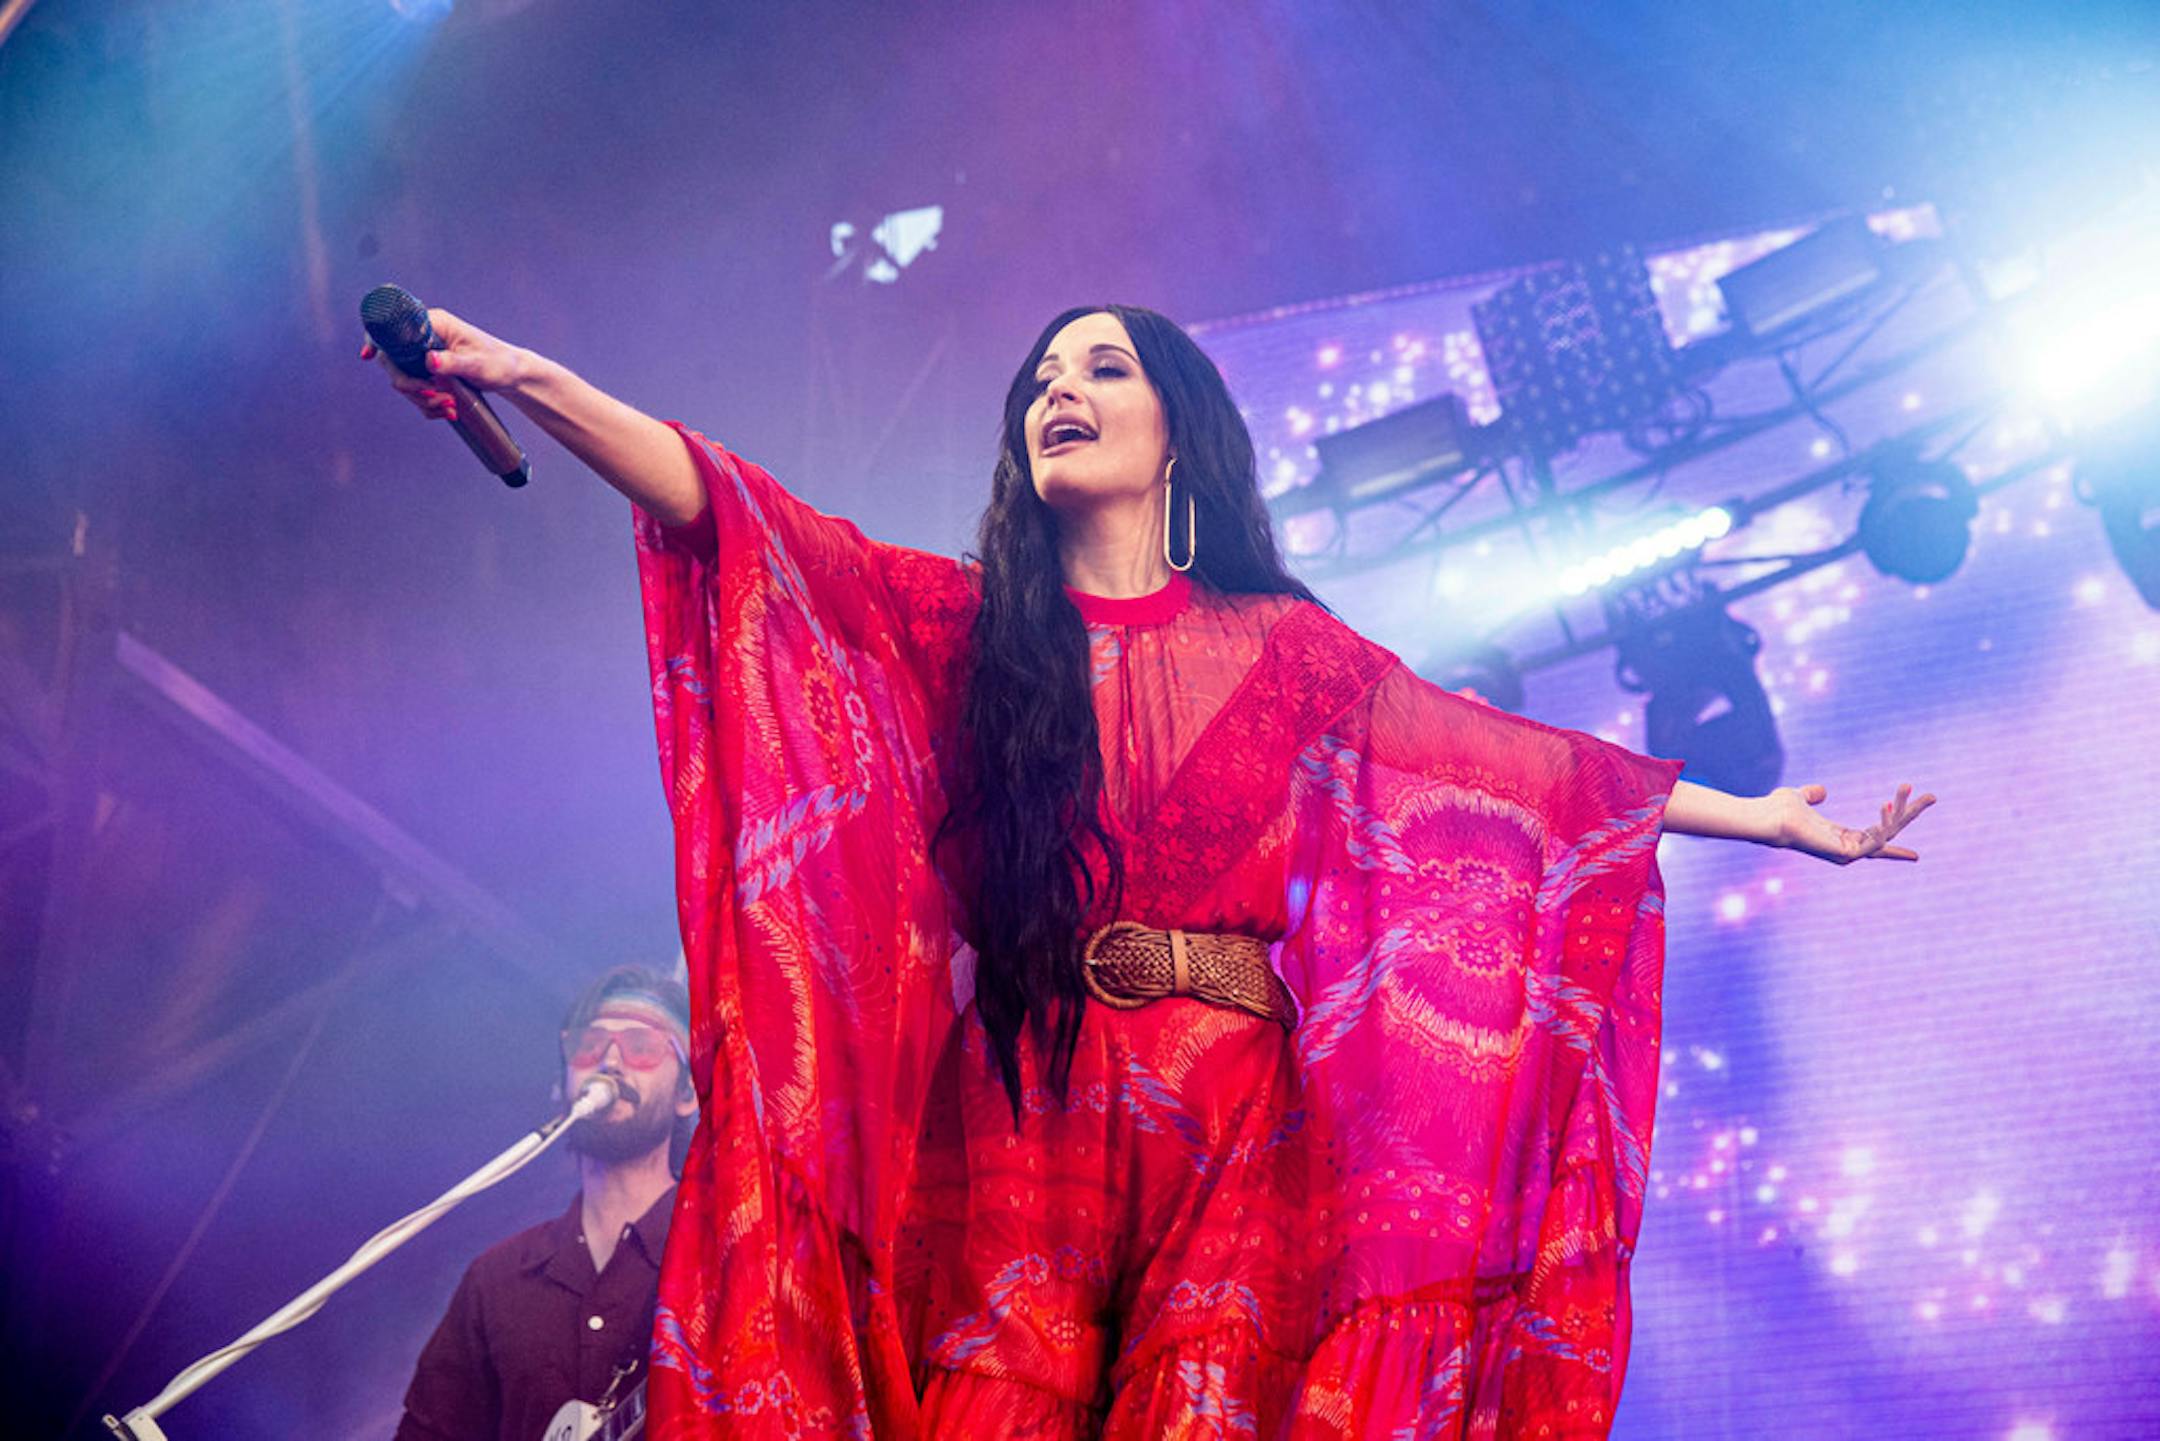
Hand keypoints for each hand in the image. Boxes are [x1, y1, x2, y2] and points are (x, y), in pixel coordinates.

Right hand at [359, 308, 527, 424]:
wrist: (512, 375)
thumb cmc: (499, 363)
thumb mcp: (477, 364)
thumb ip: (454, 363)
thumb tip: (429, 361)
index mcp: (434, 324)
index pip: (395, 328)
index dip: (376, 341)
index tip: (369, 357)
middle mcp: (425, 337)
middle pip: (394, 361)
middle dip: (411, 386)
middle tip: (434, 398)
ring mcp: (425, 355)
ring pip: (405, 380)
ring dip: (422, 400)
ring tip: (450, 408)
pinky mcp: (429, 372)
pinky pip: (416, 391)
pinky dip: (428, 405)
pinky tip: (447, 412)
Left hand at [1769, 782, 1935, 864]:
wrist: (1767, 816)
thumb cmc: (1778, 810)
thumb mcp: (1801, 798)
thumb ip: (1813, 795)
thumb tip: (1821, 791)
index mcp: (1841, 837)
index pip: (1876, 842)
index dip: (1895, 848)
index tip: (1917, 857)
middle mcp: (1848, 848)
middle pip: (1889, 832)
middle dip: (1911, 814)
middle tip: (1933, 796)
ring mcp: (1848, 853)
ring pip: (1887, 832)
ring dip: (1901, 810)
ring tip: (1906, 786)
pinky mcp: (1845, 853)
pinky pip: (1875, 840)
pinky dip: (1885, 823)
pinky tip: (1888, 805)